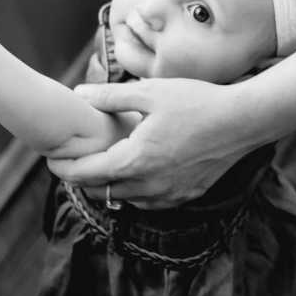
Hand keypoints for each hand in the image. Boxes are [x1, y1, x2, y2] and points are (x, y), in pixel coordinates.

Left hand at [46, 78, 249, 207]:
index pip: (86, 173)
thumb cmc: (197, 102)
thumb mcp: (150, 92)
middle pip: (101, 192)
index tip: (51, 161)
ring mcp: (169, 195)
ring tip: (101, 168)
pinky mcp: (186, 196)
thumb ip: (110, 97)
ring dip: (109, 188)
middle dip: (83, 181)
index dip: (64, 169)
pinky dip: (134, 192)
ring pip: (125, 200)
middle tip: (71, 164)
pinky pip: (148, 202)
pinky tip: (135, 174)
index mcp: (135, 160)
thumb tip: (78, 94)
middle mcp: (149, 185)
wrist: (243, 121)